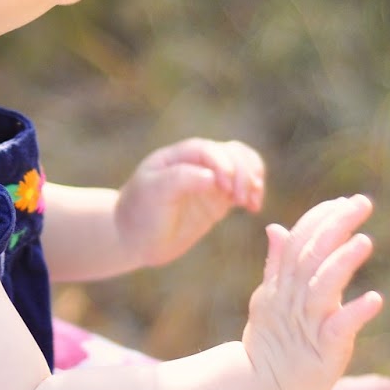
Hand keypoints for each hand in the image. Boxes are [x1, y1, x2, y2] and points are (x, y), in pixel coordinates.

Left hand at [114, 138, 265, 268]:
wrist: (136, 239)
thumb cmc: (139, 214)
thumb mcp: (152, 194)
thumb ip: (179, 179)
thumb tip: (211, 176)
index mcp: (177, 156)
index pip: (208, 150)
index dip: (222, 164)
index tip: (223, 188)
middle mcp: (196, 163)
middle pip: (231, 154)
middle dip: (241, 173)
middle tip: (240, 199)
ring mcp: (210, 180)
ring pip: (243, 165)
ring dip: (252, 178)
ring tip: (250, 201)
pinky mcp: (219, 198)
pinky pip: (243, 186)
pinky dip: (254, 191)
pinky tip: (253, 206)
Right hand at [242, 195, 381, 389]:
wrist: (261, 389)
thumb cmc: (272, 343)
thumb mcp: (269, 299)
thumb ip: (276, 264)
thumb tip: (276, 227)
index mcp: (281, 285)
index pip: (297, 242)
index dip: (318, 219)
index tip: (343, 201)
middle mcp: (293, 300)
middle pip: (311, 255)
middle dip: (335, 226)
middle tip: (362, 203)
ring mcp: (307, 325)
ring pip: (323, 287)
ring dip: (343, 262)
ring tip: (364, 241)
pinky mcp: (323, 352)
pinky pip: (339, 329)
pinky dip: (356, 313)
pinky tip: (375, 299)